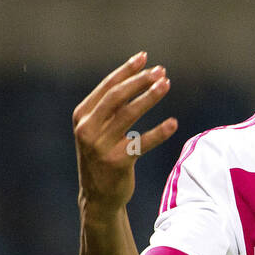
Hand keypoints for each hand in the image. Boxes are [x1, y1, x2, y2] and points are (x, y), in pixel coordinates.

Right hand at [72, 51, 177, 218]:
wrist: (98, 197)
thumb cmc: (103, 157)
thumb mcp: (99, 130)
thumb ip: (111, 108)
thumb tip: (140, 77)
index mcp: (82, 116)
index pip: (106, 86)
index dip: (126, 70)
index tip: (145, 57)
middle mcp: (87, 129)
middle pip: (117, 97)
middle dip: (140, 81)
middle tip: (161, 72)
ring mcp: (100, 147)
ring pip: (129, 115)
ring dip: (150, 97)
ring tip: (166, 85)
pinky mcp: (116, 163)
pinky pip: (141, 143)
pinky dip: (159, 133)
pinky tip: (173, 123)